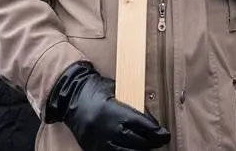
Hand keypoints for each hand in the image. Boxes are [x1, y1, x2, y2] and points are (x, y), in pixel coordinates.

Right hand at [46, 62, 168, 150]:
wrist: (69, 97)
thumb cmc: (95, 90)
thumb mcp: (116, 91)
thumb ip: (132, 105)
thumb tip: (151, 121)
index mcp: (114, 111)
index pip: (142, 125)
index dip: (157, 132)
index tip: (165, 135)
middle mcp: (107, 129)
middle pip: (137, 142)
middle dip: (151, 143)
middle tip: (160, 142)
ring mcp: (99, 142)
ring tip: (148, 148)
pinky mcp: (93, 149)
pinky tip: (132, 150)